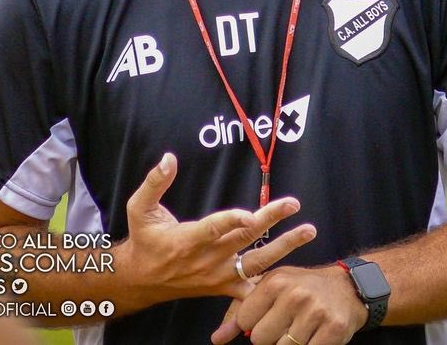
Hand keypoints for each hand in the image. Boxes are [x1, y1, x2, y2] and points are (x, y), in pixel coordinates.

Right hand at [118, 153, 316, 303]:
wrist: (142, 280)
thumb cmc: (144, 240)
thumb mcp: (139, 208)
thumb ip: (154, 182)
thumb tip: (169, 158)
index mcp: (188, 240)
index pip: (214, 229)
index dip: (233, 221)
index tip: (252, 215)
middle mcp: (207, 260)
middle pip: (244, 239)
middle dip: (271, 220)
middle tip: (293, 204)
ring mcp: (218, 276)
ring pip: (256, 264)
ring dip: (285, 247)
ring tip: (308, 231)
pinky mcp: (224, 287)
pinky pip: (252, 289)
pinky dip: (273, 284)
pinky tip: (297, 271)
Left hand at [210, 264, 367, 344]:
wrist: (347, 288)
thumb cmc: (301, 289)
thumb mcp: (271, 290)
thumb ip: (240, 313)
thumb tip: (216, 340)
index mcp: (275, 282)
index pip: (245, 320)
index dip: (253, 325)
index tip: (267, 318)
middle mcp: (294, 295)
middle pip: (261, 340)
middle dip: (271, 338)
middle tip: (286, 325)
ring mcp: (315, 312)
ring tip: (300, 330)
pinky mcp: (333, 329)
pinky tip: (313, 338)